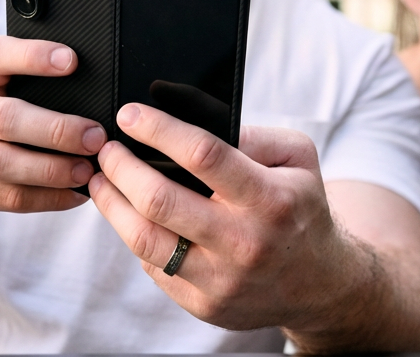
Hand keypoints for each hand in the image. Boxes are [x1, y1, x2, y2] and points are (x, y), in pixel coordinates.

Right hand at [0, 35, 107, 220]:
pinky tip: (75, 195)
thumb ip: (27, 85)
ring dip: (51, 169)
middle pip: (5, 119)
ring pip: (3, 163)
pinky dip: (47, 199)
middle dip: (56, 129)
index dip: (31, 56)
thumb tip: (96, 90)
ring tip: (87, 171)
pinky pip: (8, 197)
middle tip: (95, 136)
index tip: (71, 60)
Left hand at [88, 103, 354, 332]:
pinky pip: (154, 266)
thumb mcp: (297, 159)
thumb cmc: (300, 208)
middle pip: (160, 200)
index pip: (204, 156)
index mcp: (270, 199)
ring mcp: (221, 280)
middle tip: (106, 147)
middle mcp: (245, 243)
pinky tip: (130, 216)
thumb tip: (193, 119)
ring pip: (145, 239)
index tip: (129, 114)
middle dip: (121, 167)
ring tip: (101, 179)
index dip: (159, 131)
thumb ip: (253, 135)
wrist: (319, 284)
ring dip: (111, 204)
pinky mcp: (203, 304)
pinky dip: (136, 236)